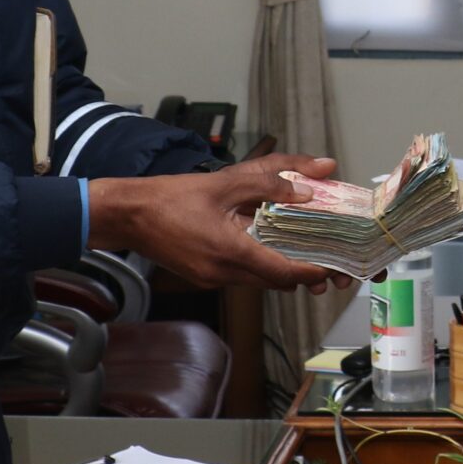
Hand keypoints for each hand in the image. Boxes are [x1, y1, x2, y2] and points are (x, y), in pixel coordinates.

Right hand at [88, 153, 353, 291]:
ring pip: (259, 280)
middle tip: (329, 259)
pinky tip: (268, 245)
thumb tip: (307, 191)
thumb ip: (269, 185)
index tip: (335, 264)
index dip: (313, 270)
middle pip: (275, 281)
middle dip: (303, 272)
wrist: (127, 215)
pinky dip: (260, 264)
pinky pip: (241, 275)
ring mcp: (211, 279)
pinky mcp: (203, 276)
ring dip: (281, 269)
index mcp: (231, 252)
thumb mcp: (226, 183)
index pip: (285, 272)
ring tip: (305, 251)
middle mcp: (223, 274)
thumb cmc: (172, 198)